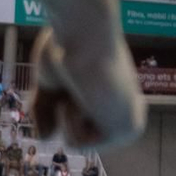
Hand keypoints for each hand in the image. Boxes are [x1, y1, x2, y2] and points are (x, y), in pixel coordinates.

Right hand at [31, 29, 145, 148]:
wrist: (84, 32)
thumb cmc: (68, 46)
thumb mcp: (50, 83)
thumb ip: (46, 109)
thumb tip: (46, 138)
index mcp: (113, 98)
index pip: (72, 120)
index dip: (57, 101)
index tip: (71, 74)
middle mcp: (125, 112)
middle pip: (70, 131)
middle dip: (60, 107)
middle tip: (76, 81)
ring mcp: (130, 122)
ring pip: (74, 140)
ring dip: (67, 113)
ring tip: (84, 88)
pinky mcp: (129, 129)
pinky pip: (78, 144)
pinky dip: (71, 121)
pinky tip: (85, 98)